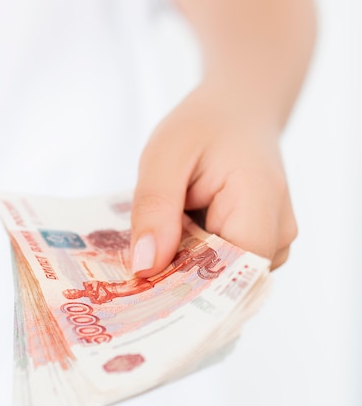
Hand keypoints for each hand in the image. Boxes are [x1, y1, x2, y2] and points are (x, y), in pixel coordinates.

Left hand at [129, 81, 296, 275]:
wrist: (238, 109)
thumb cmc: (204, 124)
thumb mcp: (166, 154)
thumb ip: (155, 208)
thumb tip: (144, 267)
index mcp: (260, 205)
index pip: (229, 275)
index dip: (184, 290)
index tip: (138, 295)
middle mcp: (278, 233)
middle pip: (225, 283)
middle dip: (176, 283)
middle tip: (127, 279)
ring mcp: (273, 242)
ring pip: (222, 278)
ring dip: (184, 270)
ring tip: (149, 251)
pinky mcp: (260, 244)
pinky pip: (224, 266)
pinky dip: (193, 260)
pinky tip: (169, 243)